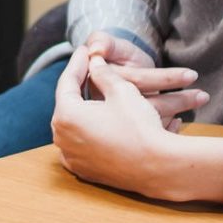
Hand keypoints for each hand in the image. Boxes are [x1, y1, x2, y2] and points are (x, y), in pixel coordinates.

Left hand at [52, 46, 172, 191]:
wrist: (160, 167)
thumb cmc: (139, 126)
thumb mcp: (122, 90)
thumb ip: (102, 73)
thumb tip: (94, 62)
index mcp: (66, 115)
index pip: (67, 82)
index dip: (78, 63)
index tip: (84, 50)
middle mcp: (62, 139)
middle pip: (69, 104)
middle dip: (80, 86)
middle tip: (88, 69)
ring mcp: (73, 158)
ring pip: (76, 126)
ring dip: (85, 109)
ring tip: (95, 94)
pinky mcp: (86, 172)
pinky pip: (85, 145)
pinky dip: (92, 132)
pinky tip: (100, 121)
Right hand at [79, 32, 207, 124]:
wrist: (108, 68)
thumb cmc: (111, 53)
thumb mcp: (105, 42)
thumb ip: (103, 41)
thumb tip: (96, 49)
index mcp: (99, 86)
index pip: (135, 82)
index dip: (164, 78)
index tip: (191, 75)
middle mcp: (105, 109)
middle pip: (144, 107)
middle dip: (176, 101)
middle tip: (204, 95)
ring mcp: (113, 124)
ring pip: (148, 123)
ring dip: (176, 111)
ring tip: (202, 99)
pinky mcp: (122, 132)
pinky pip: (147, 136)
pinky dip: (166, 129)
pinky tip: (180, 122)